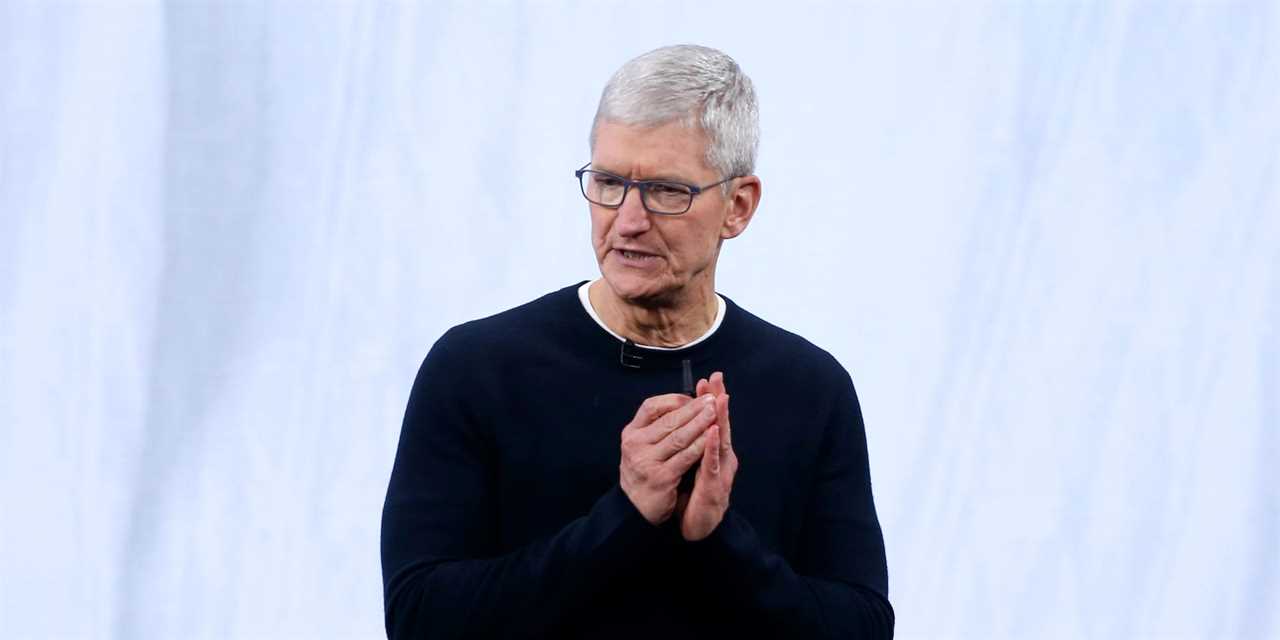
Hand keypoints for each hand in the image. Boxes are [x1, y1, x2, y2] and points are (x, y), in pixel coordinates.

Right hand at [619, 393, 718, 525]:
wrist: (635, 508)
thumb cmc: (644, 471)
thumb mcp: (641, 446)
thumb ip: (656, 427)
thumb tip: (683, 403)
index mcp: (631, 433)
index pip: (651, 407)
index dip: (673, 400)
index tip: (693, 397)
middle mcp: (635, 445)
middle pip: (668, 420)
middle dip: (693, 409)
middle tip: (712, 399)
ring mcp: (647, 461)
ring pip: (679, 437)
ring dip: (700, 423)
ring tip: (715, 413)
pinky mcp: (661, 477)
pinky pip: (686, 457)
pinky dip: (701, 445)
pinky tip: (713, 437)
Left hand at [679, 371, 737, 540]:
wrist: (700, 529)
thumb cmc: (695, 497)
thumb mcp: (693, 467)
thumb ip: (693, 447)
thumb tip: (687, 425)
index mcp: (715, 453)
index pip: (713, 421)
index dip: (712, 400)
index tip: (708, 379)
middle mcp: (721, 459)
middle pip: (721, 424)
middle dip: (718, 400)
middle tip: (716, 377)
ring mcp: (720, 473)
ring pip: (722, 441)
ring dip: (721, 418)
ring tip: (720, 397)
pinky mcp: (714, 488)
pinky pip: (713, 465)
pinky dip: (713, 447)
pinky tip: (712, 432)